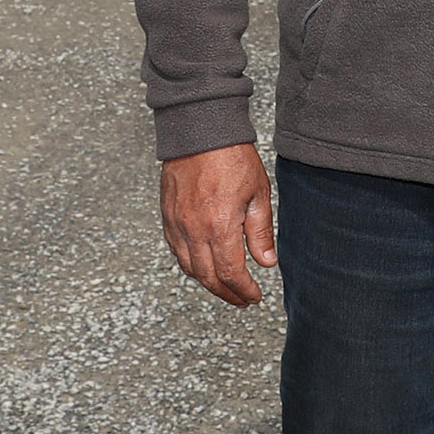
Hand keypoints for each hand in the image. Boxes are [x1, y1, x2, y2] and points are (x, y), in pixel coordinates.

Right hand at [160, 143, 276, 307]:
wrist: (200, 133)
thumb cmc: (233, 158)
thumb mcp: (258, 194)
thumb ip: (260, 232)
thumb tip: (266, 263)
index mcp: (219, 226)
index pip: (231, 273)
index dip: (243, 290)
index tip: (254, 296)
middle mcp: (193, 231)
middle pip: (208, 277)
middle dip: (227, 293)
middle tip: (242, 299)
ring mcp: (177, 226)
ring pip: (189, 268)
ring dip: (208, 283)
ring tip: (226, 288)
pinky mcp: (167, 218)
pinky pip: (177, 252)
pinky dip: (191, 265)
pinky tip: (204, 266)